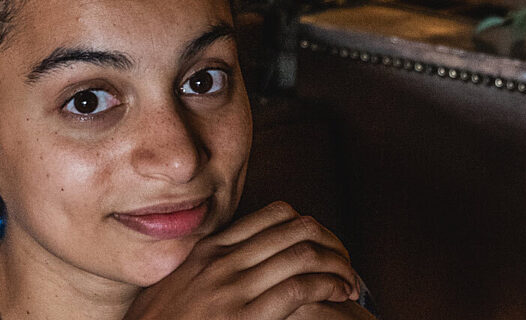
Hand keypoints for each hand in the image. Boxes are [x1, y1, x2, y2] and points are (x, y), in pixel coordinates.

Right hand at [123, 202, 361, 319]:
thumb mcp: (176, 287)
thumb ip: (204, 270)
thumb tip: (231, 266)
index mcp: (208, 249)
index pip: (275, 215)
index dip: (311, 227)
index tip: (323, 247)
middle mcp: (222, 260)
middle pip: (297, 228)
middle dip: (332, 243)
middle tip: (346, 264)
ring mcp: (232, 287)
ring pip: (304, 254)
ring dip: (339, 266)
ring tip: (350, 283)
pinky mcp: (245, 317)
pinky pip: (300, 288)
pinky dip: (330, 288)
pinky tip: (340, 297)